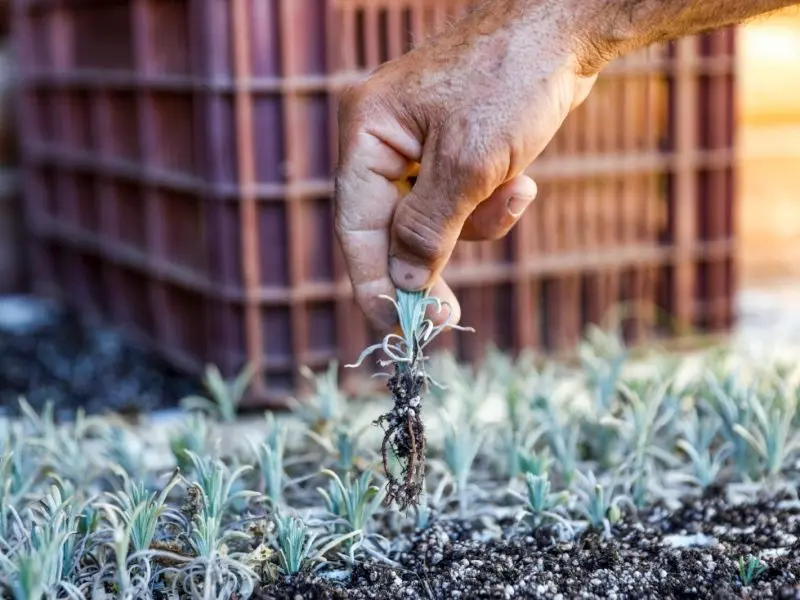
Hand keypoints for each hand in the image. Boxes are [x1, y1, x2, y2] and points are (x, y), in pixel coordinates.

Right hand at [334, 1, 605, 332]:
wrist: (567, 33)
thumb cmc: (511, 81)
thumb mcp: (467, 164)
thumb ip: (427, 230)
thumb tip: (402, 285)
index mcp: (368, 133)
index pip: (355, 224)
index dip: (372, 281)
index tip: (397, 328)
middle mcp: (385, 143)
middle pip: (389, 228)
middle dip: (424, 266)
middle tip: (445, 317)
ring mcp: (420, 148)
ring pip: (431, 222)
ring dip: (474, 224)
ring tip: (513, 191)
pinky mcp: (455, 154)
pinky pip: (460, 204)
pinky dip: (490, 205)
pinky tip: (521, 182)